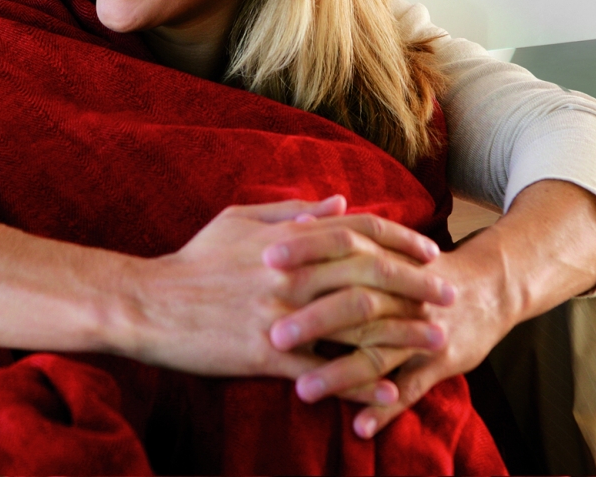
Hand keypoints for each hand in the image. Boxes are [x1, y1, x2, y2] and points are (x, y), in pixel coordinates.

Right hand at [109, 198, 452, 377]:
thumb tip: (339, 203)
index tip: (430, 252)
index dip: (398, 241)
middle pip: (369, 274)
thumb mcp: (241, 220)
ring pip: (354, 321)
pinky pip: (322, 369)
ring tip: (435, 341)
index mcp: (290, 239)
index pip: (359, 233)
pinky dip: (357, 382)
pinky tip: (387, 392)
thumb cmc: (194, 261)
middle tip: (449, 295)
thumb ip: (294, 211)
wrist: (146, 303)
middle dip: (415, 283)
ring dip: (400, 332)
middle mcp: (293, 273)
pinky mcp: (265, 354)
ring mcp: (281, 314)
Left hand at [287, 180, 595, 436]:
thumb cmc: (424, 266)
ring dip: (340, 373)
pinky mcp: (440, 359)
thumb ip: (344, 235)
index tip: (266, 257)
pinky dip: (385, 408)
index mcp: (386, 257)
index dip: (307, 250)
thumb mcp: (388, 242)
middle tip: (272, 333)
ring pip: (380, 350)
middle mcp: (404, 292)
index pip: (343, 245)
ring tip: (302, 390)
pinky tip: (359, 428)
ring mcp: (422, 328)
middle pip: (357, 300)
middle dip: (315, 318)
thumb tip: (294, 221)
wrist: (492, 284)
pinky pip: (411, 387)